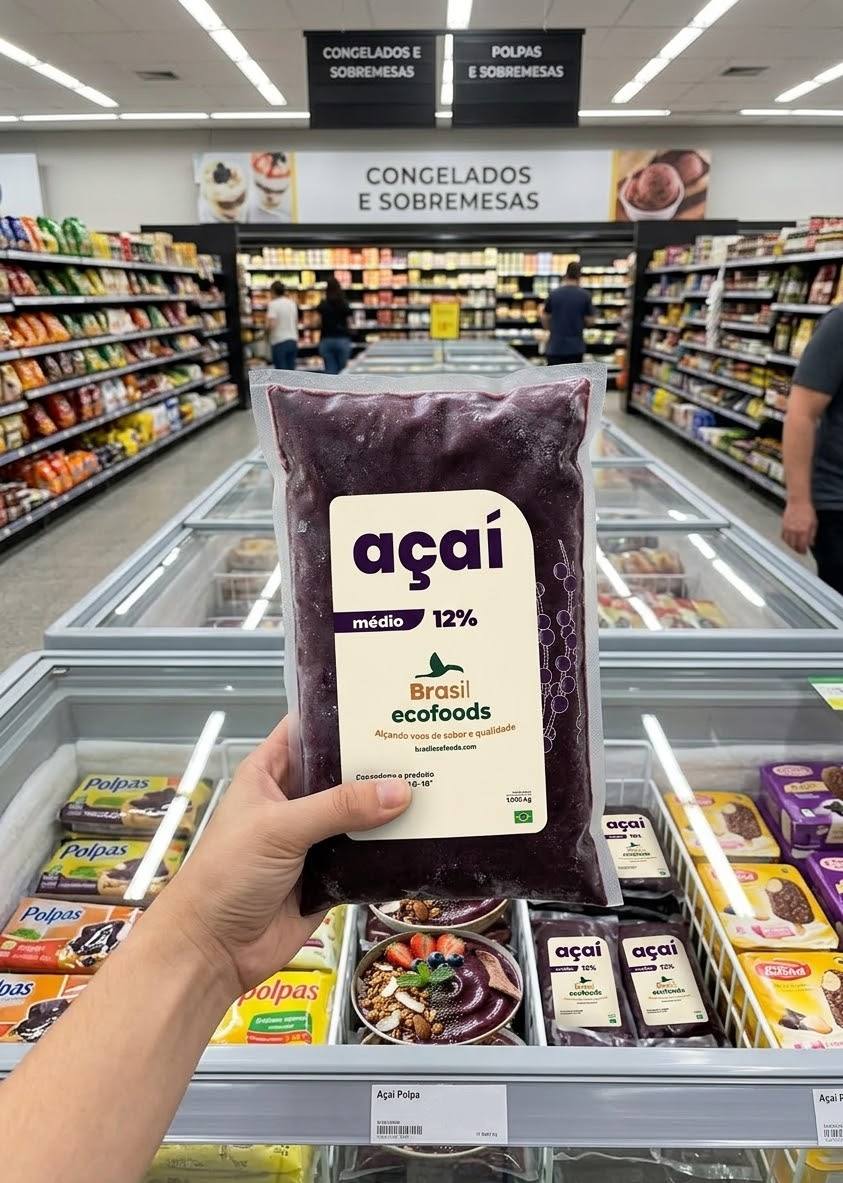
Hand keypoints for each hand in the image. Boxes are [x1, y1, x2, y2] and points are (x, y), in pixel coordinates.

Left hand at [156, 718, 410, 1000]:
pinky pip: (368, 856)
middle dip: (380, 761)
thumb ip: (339, 807)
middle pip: (344, 771)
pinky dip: (392, 848)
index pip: (308, 730)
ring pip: (361, 814)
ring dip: (392, 806)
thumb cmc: (228, 873)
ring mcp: (314, 839)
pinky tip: (429, 834)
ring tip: (441, 782)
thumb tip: (401, 790)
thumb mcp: (279, 828)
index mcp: (270, 774)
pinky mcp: (331, 876)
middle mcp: (295, 801)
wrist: (213, 950)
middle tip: (430, 740)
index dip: (342, 714)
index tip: (387, 699)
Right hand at [782, 500, 817, 553]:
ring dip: (791, 546)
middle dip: (797, 550)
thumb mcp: (814, 523)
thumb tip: (810, 543)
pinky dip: (786, 540)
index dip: (803, 551)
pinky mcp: (783, 526)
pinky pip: (783, 537)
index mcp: (804, 531)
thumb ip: (812, 535)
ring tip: (794, 546)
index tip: (804, 552)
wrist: (798, 502)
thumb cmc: (807, 510)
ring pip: (788, 542)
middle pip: (794, 546)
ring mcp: (788, 529)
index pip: (802, 546)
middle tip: (799, 550)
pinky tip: (789, 540)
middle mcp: (795, 531)